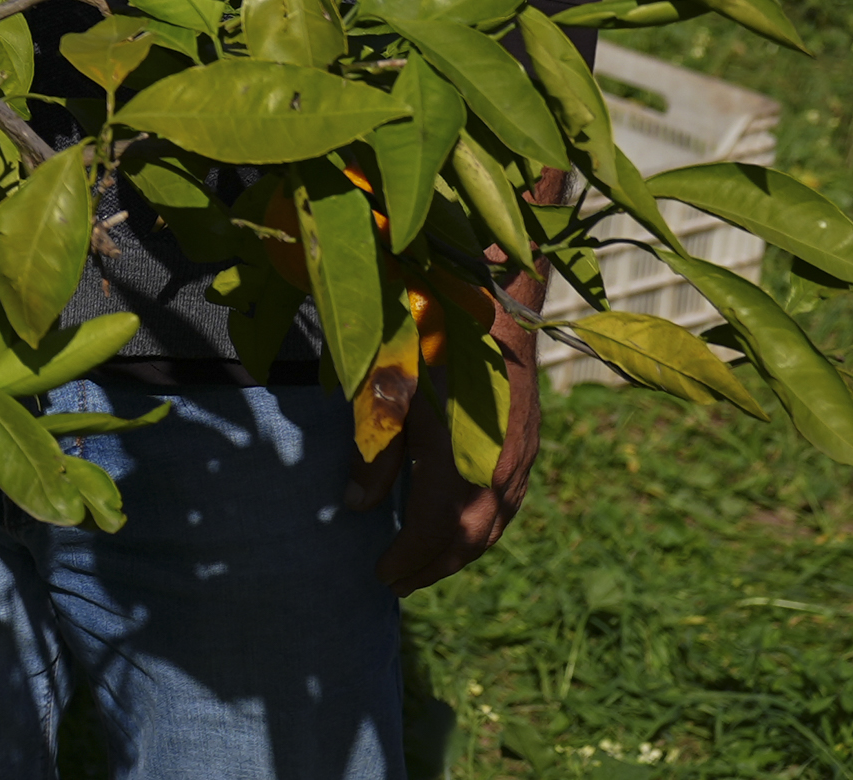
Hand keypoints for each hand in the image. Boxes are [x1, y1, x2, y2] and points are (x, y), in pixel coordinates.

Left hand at [351, 273, 543, 592]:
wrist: (494, 304)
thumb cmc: (427, 343)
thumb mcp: (384, 395)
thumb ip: (376, 455)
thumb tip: (359, 508)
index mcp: (458, 466)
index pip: (432, 532)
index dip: (405, 558)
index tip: (379, 573)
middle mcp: (496, 474)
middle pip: (467, 540)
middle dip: (432, 567)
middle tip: (399, 582)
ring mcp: (519, 462)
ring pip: (493, 526)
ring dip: (459, 552)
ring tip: (425, 564)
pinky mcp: (528, 447)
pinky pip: (506, 505)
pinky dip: (481, 527)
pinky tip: (462, 527)